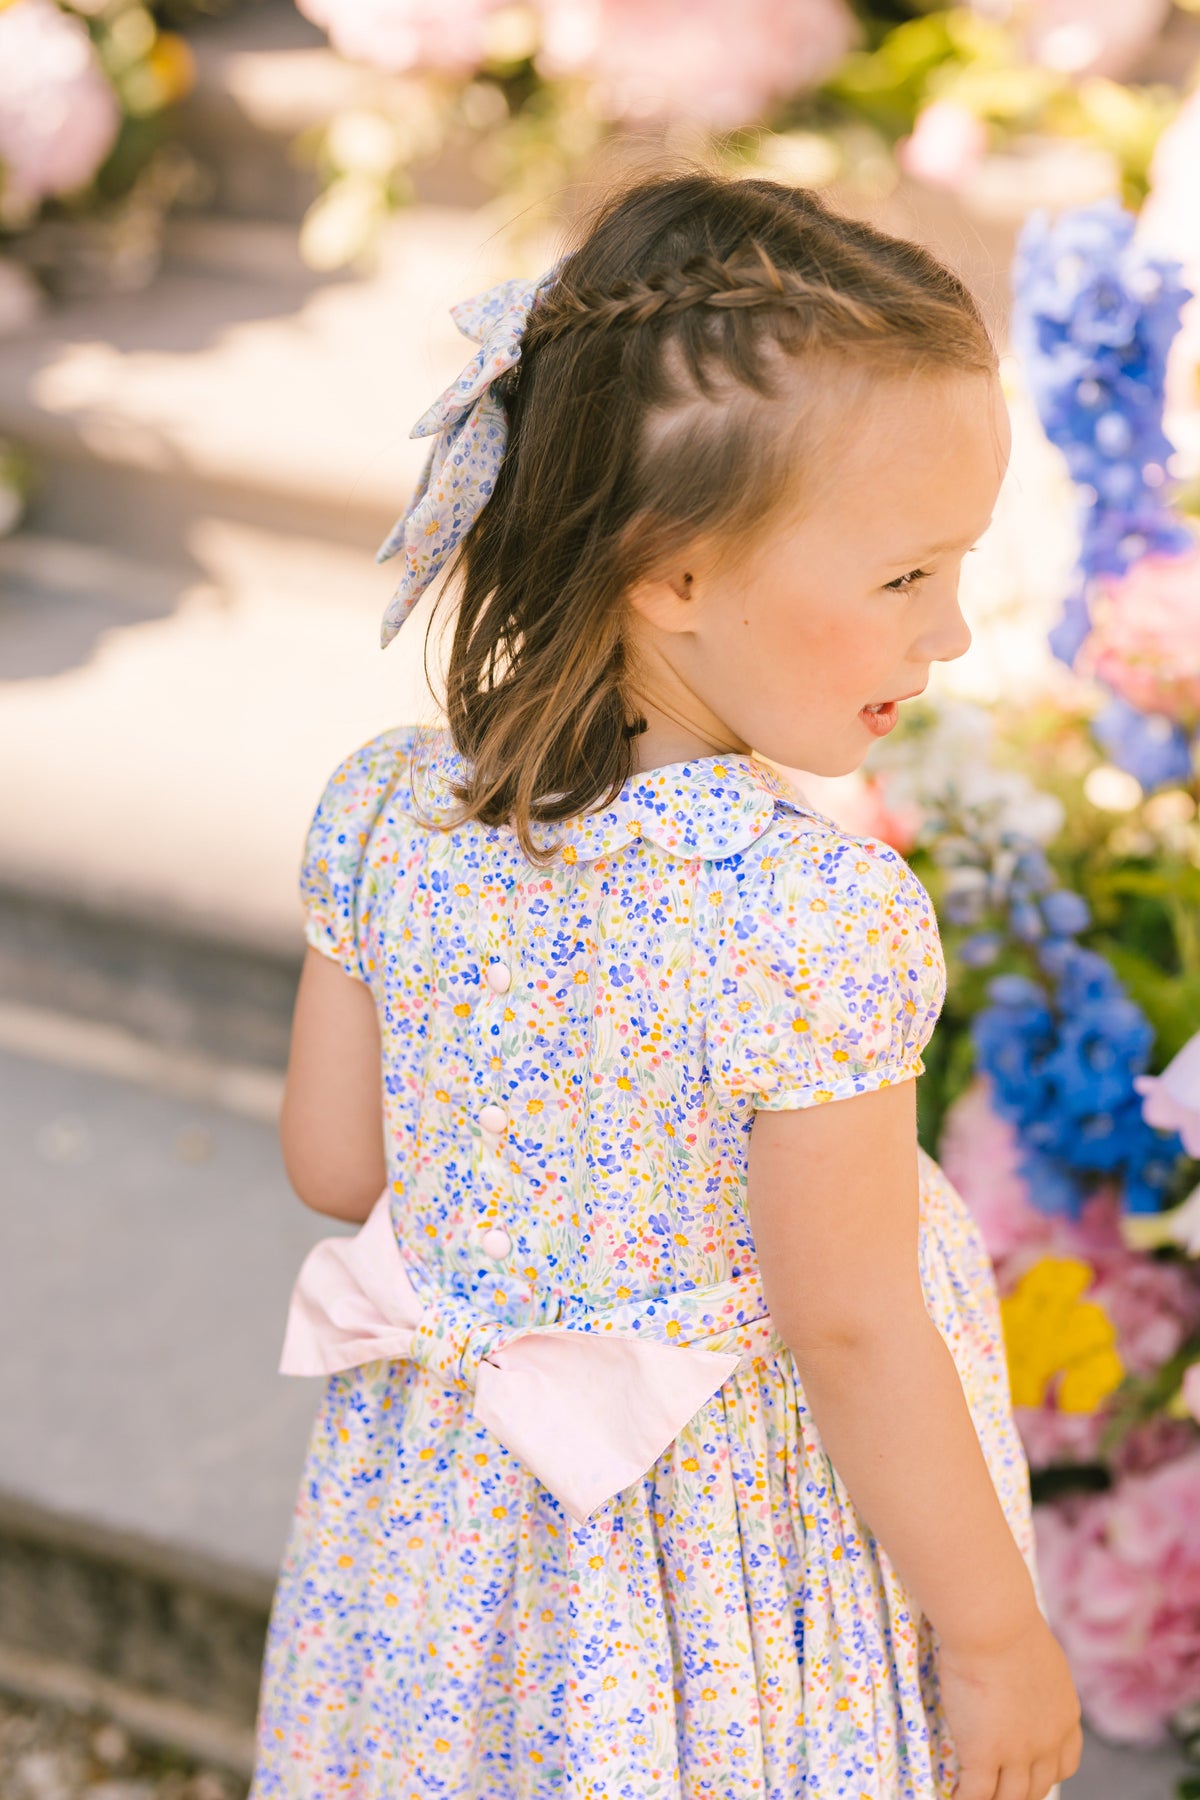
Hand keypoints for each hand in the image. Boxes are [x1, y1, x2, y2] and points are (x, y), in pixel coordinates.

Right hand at [939, 1615, 1082, 1799]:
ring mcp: (1017, 1753)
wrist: (994, 1624)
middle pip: (1037, 1787)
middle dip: (1019, 1792)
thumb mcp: (1039, 1657)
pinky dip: (964, 1798)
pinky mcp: (985, 1754)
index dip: (1045, 1773)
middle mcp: (1048, 1742)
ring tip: (976, 1796)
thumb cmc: (1008, 1623)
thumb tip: (1019, 1679)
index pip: (1064, 1763)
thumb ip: (1035, 1681)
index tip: (1030, 1772)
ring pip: (1009, 1798)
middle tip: (998, 1788)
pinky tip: (951, 1795)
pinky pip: (976, 1794)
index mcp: (1065, 1715)